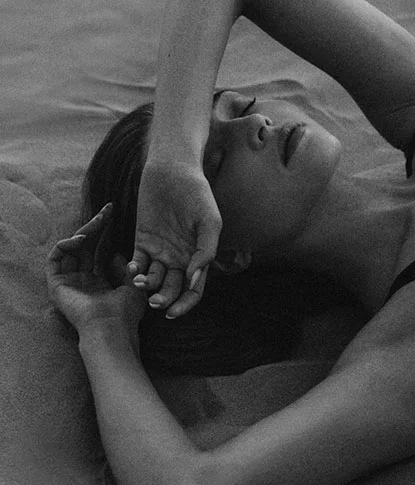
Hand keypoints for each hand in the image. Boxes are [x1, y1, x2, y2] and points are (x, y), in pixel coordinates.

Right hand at [47, 204, 145, 335]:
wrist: (112, 328)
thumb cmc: (127, 312)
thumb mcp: (133, 284)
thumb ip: (125, 267)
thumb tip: (118, 253)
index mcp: (99, 283)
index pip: (99, 251)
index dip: (106, 233)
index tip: (115, 214)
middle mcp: (82, 281)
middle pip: (86, 246)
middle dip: (97, 226)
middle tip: (108, 209)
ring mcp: (68, 283)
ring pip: (72, 249)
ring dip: (84, 231)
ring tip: (99, 221)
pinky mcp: (56, 284)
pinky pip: (55, 258)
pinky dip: (66, 245)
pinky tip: (81, 239)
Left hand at [128, 158, 221, 317]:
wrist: (174, 172)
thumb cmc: (198, 195)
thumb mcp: (210, 222)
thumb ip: (206, 250)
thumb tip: (196, 279)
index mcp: (199, 257)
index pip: (194, 290)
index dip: (186, 304)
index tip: (173, 312)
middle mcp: (180, 258)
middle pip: (172, 288)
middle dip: (164, 299)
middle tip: (155, 303)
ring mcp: (161, 250)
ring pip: (153, 278)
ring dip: (147, 286)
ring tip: (141, 284)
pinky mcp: (143, 240)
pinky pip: (137, 261)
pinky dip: (134, 269)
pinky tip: (134, 268)